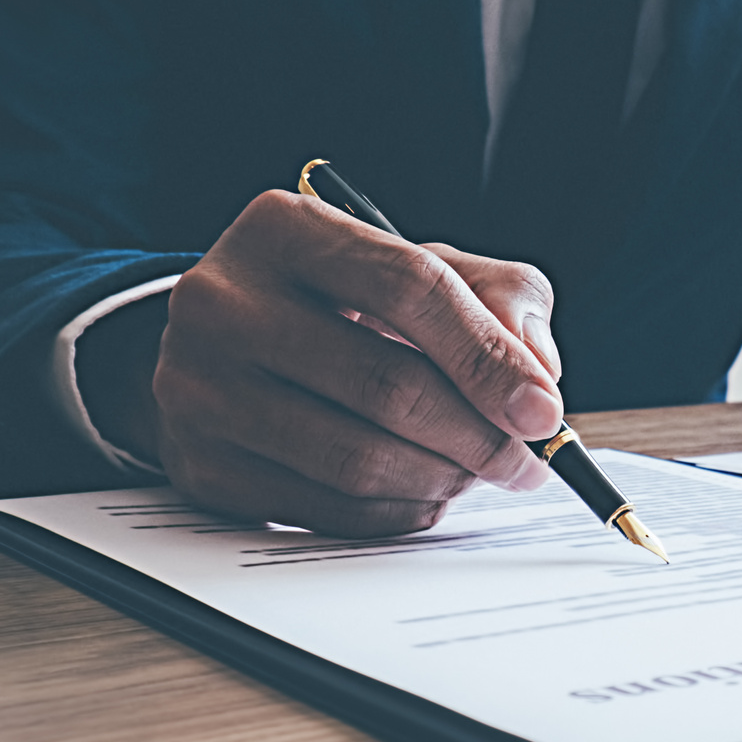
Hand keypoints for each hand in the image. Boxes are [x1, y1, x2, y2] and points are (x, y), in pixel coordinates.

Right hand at [80, 189, 565, 536]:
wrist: (222, 347)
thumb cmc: (342, 303)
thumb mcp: (420, 266)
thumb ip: (499, 297)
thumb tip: (538, 373)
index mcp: (284, 229)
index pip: (408, 286)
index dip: (487, 357)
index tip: (543, 411)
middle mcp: (223, 302)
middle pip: (385, 384)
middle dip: (478, 436)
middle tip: (524, 461)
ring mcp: (199, 388)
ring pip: (356, 458)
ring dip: (442, 479)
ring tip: (475, 472)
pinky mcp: (200, 466)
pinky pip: (326, 510)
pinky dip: (395, 511)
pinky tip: (423, 491)